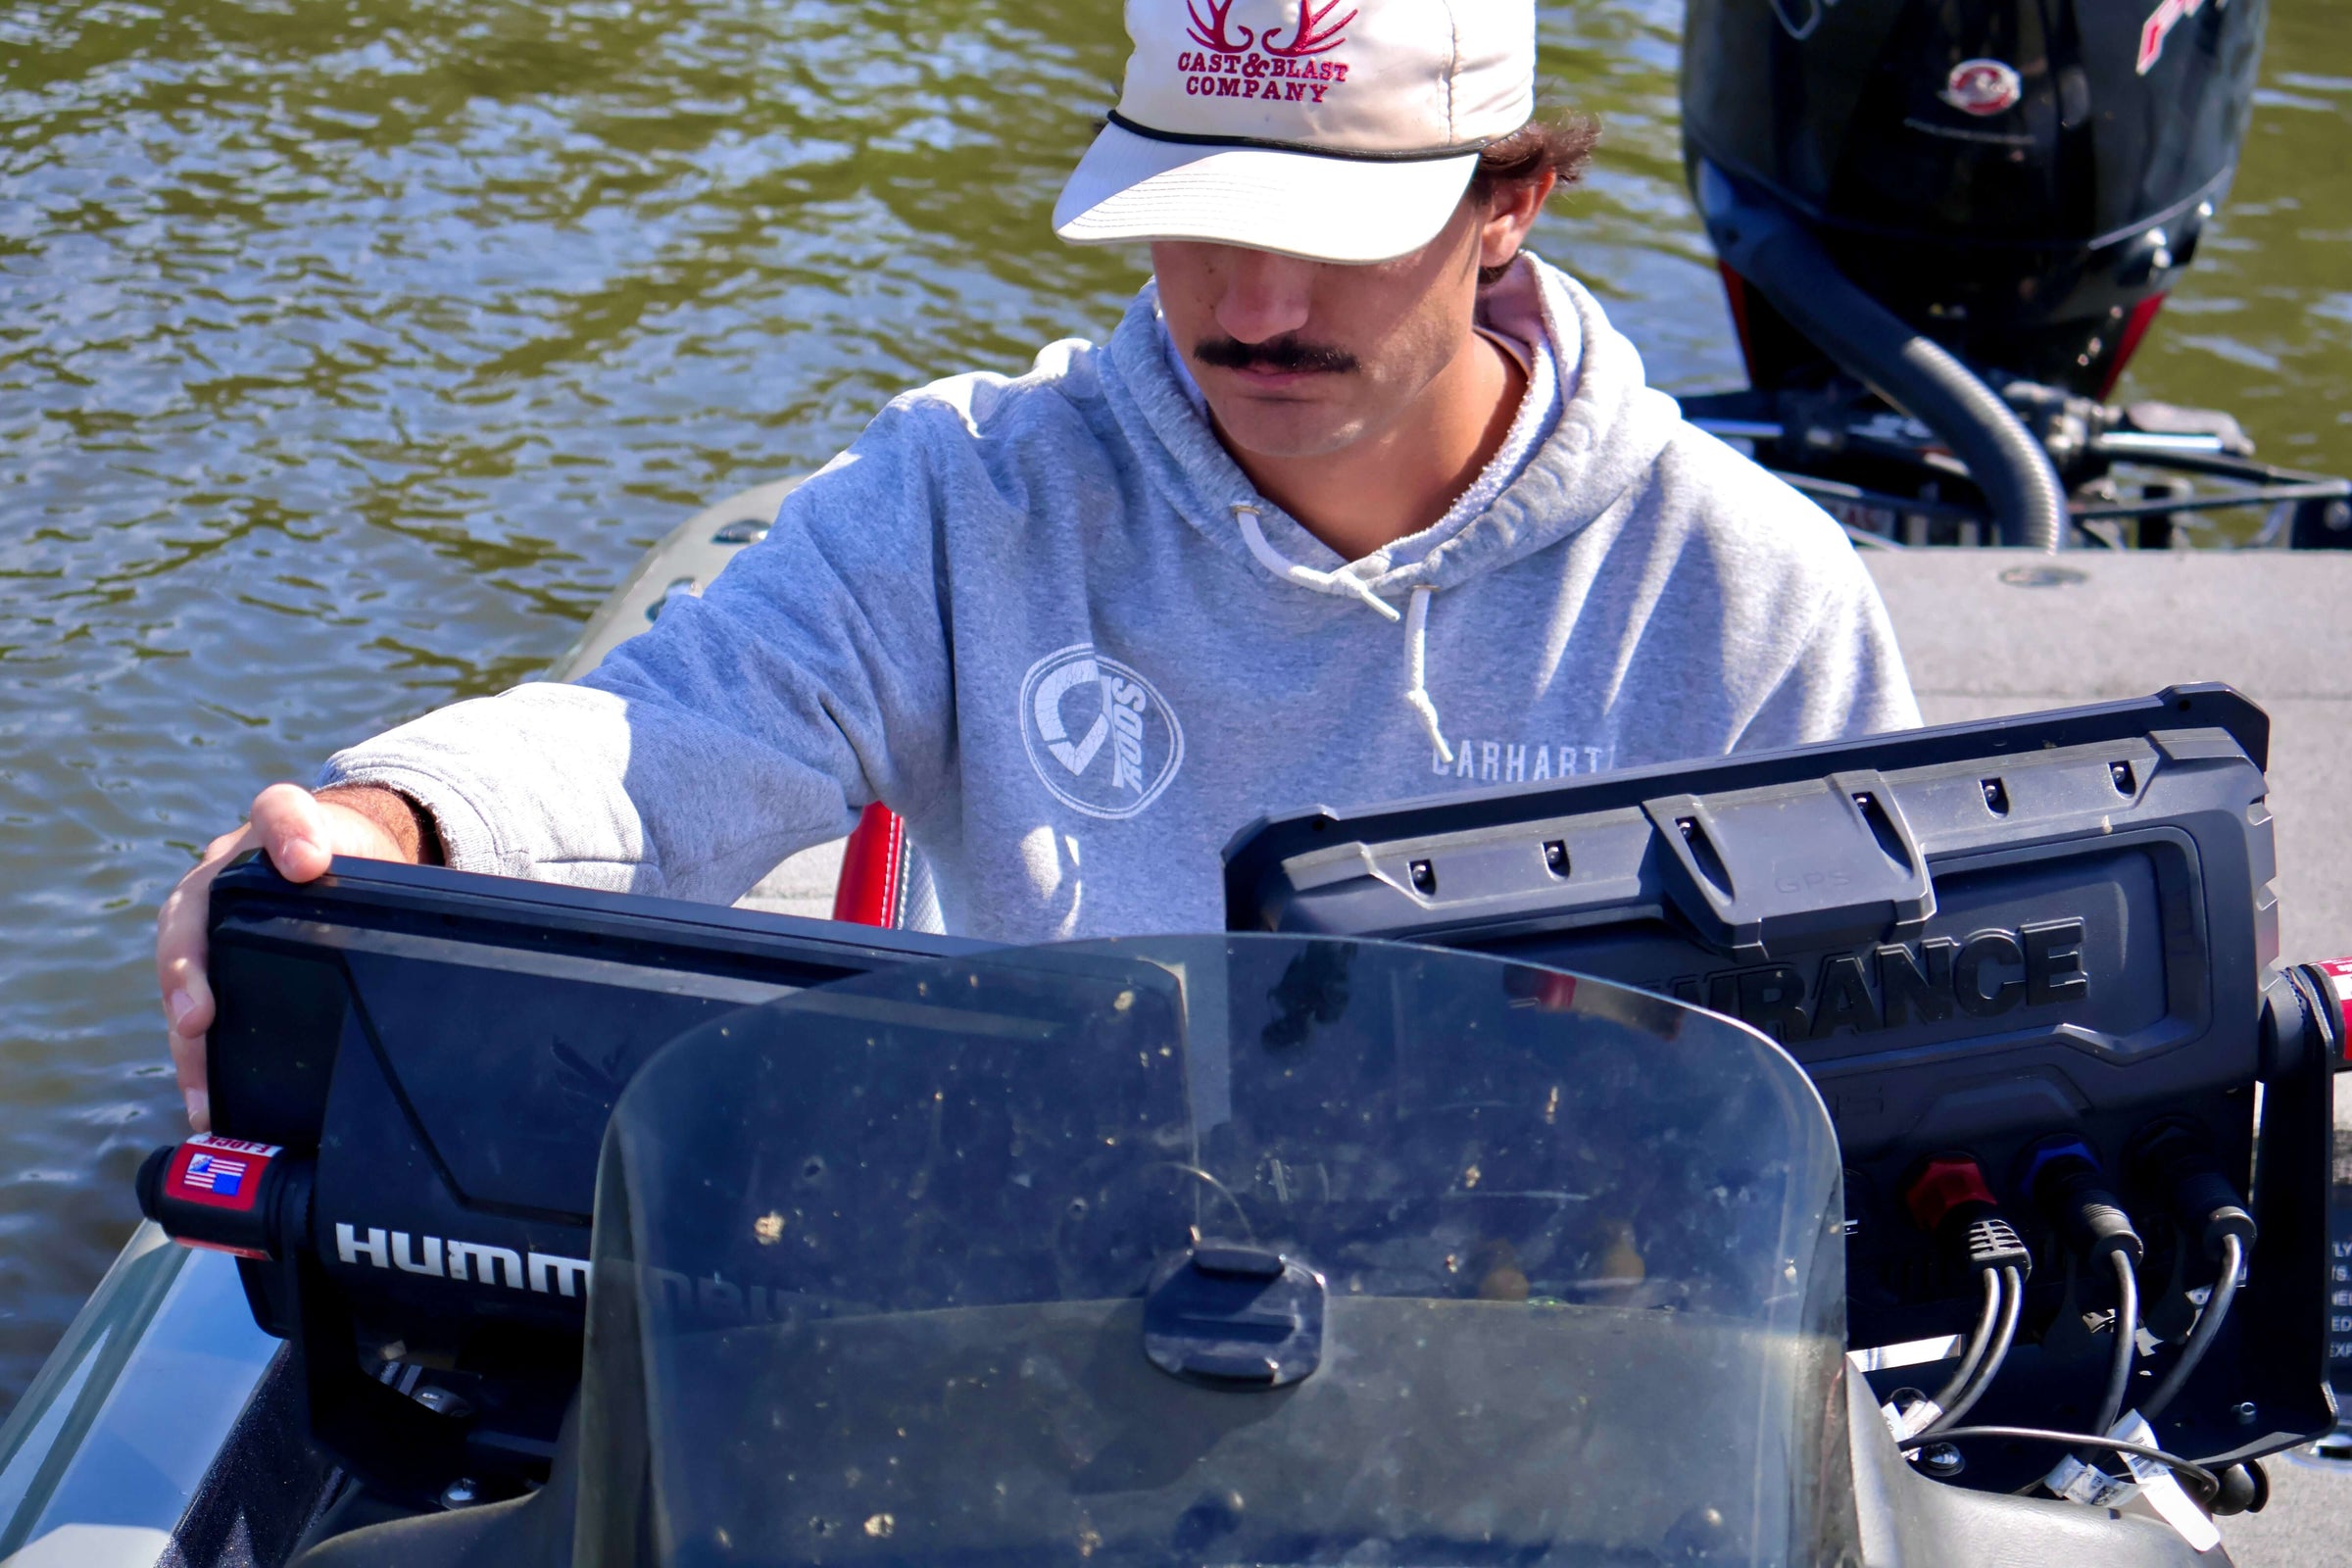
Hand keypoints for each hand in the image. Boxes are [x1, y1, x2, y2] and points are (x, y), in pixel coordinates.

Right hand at [156, 783, 428, 1131]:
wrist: (341, 854)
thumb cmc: (366, 863)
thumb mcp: (385, 860)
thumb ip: (412, 882)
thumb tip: (486, 933)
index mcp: (286, 826)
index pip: (280, 811)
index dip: (290, 833)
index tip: (308, 862)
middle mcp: (232, 864)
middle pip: (194, 903)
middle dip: (190, 960)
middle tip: (201, 1011)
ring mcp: (210, 909)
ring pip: (181, 957)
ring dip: (183, 1018)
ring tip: (198, 1066)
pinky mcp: (206, 954)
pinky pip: (188, 1000)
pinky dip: (194, 1051)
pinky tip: (206, 1094)